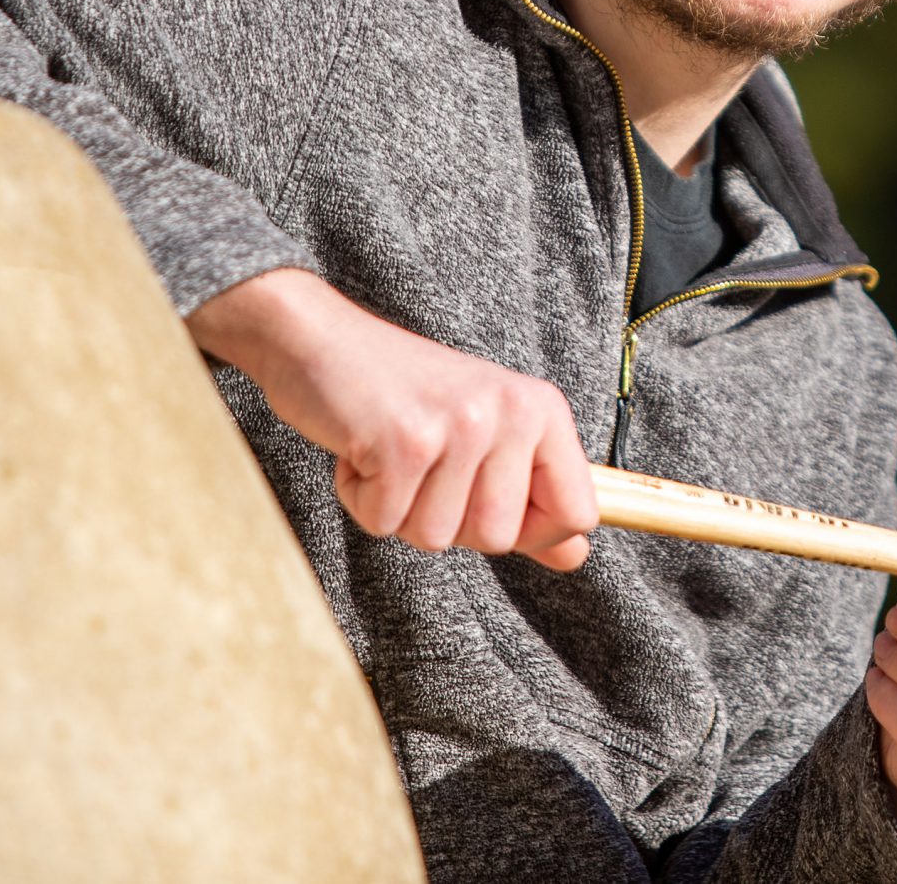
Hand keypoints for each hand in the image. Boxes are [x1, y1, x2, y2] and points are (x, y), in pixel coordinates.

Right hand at [186, 267, 596, 569]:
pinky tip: (360, 449)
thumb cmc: (400, 391)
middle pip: (498, 537)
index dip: (534, 534)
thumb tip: (577, 559)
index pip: (578, 513)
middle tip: (421, 464)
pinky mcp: (405, 441)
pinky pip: (385, 523)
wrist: (317, 337)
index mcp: (541, 409)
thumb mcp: (483, 431)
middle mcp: (512, 411)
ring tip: (389, 451)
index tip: (487, 505)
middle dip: (447, 519)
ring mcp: (461, 425)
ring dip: (399, 508)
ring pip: (437, 538)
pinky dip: (361, 499)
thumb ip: (531, 495)